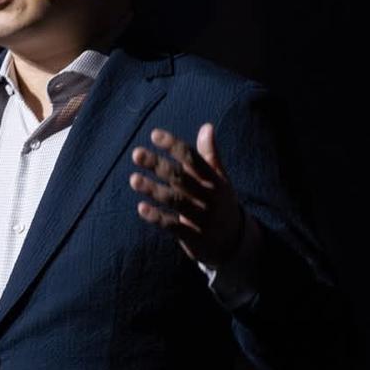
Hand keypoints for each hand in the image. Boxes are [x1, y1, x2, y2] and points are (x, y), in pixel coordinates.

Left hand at [128, 124, 244, 265]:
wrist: (236, 243)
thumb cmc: (220, 203)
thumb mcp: (219, 180)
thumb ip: (210, 155)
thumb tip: (207, 127)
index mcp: (215, 181)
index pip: (194, 159)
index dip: (175, 146)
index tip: (154, 134)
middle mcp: (210, 198)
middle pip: (181, 178)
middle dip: (159, 165)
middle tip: (136, 153)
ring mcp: (203, 218)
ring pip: (176, 202)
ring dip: (154, 190)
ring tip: (133, 179)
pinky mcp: (194, 237)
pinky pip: (174, 227)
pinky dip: (158, 218)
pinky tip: (141, 208)